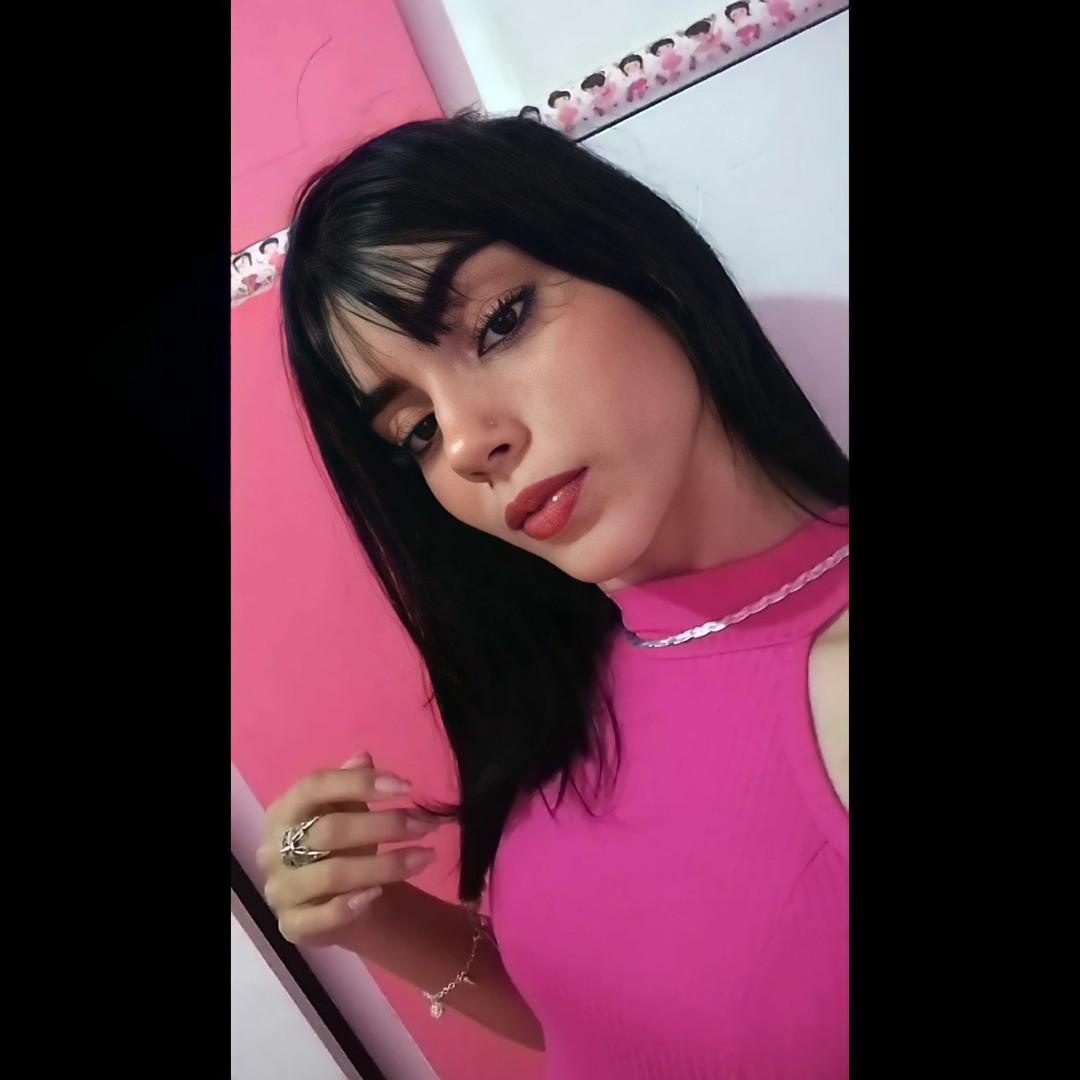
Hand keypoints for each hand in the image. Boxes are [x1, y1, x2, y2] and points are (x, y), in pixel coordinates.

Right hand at [257, 753, 443, 946]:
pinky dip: (352, 904)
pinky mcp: (292, 925)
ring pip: (334, 873)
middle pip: (330, 829)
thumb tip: (364, 757)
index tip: (405, 786)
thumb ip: (351, 784)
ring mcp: (280, 889)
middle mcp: (273, 848)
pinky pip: (322, 917)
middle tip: (426, 824)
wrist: (337, 902)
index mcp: (284, 810)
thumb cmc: (342, 845)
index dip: (359, 783)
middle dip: (385, 825)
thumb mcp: (348, 810)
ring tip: (425, 856)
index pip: (314, 786)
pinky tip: (379, 893)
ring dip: (387, 865)